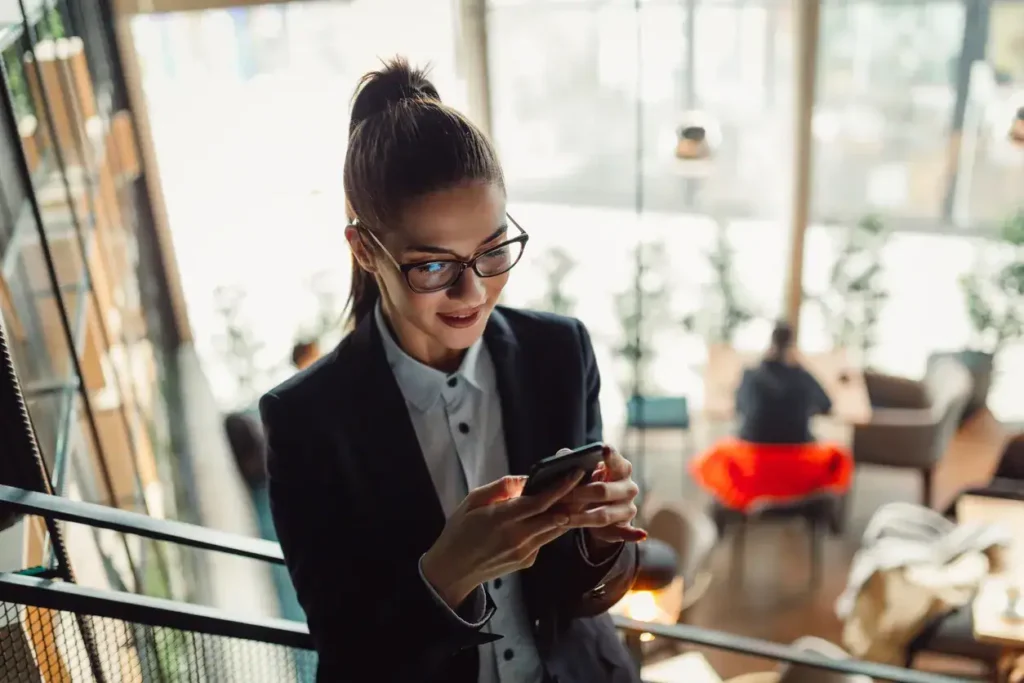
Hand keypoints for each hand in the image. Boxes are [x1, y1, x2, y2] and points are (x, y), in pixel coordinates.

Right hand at [421, 471, 584, 609]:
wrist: (454, 570)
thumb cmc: (459, 532)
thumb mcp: (471, 502)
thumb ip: (498, 489)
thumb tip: (523, 479)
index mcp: (502, 519)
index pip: (539, 501)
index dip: (560, 487)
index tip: (576, 474)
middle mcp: (518, 537)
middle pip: (556, 515)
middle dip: (573, 498)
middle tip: (585, 482)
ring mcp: (525, 552)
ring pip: (556, 528)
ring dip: (567, 511)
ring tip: (576, 494)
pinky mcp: (528, 561)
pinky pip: (545, 539)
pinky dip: (550, 526)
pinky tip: (549, 515)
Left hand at [560, 445, 645, 546]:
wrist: (600, 510)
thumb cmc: (591, 484)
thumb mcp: (585, 473)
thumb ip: (575, 463)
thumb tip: (564, 453)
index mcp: (621, 468)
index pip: (615, 460)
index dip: (610, 455)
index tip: (603, 448)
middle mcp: (629, 487)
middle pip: (603, 490)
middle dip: (579, 494)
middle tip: (559, 497)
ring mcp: (629, 508)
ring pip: (604, 514)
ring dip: (582, 518)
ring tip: (562, 519)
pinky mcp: (625, 527)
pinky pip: (627, 532)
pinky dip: (634, 534)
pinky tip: (641, 536)